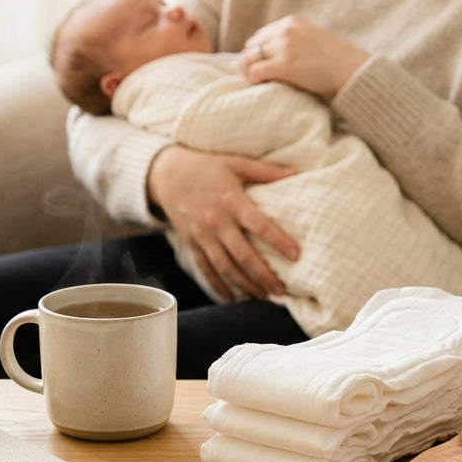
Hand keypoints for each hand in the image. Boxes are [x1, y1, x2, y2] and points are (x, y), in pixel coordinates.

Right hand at [147, 145, 299, 300]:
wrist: (165, 174)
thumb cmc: (206, 167)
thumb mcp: (236, 163)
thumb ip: (267, 171)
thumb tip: (296, 172)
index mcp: (232, 200)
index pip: (259, 224)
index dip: (278, 241)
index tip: (296, 256)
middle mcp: (216, 221)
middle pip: (243, 255)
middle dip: (263, 275)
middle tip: (282, 290)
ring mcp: (202, 235)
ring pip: (225, 267)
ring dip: (245, 285)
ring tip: (264, 296)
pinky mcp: (191, 243)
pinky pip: (205, 269)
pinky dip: (218, 286)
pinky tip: (232, 298)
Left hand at [241, 15, 370, 99]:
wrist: (352, 70)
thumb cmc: (337, 61)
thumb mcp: (313, 40)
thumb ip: (295, 42)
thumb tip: (275, 57)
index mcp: (292, 23)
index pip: (261, 35)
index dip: (258, 52)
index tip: (261, 65)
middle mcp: (285, 31)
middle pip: (252, 46)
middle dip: (251, 62)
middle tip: (257, 77)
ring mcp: (284, 47)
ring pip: (249, 58)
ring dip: (250, 72)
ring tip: (259, 83)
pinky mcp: (284, 65)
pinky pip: (255, 72)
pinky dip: (254, 81)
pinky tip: (261, 87)